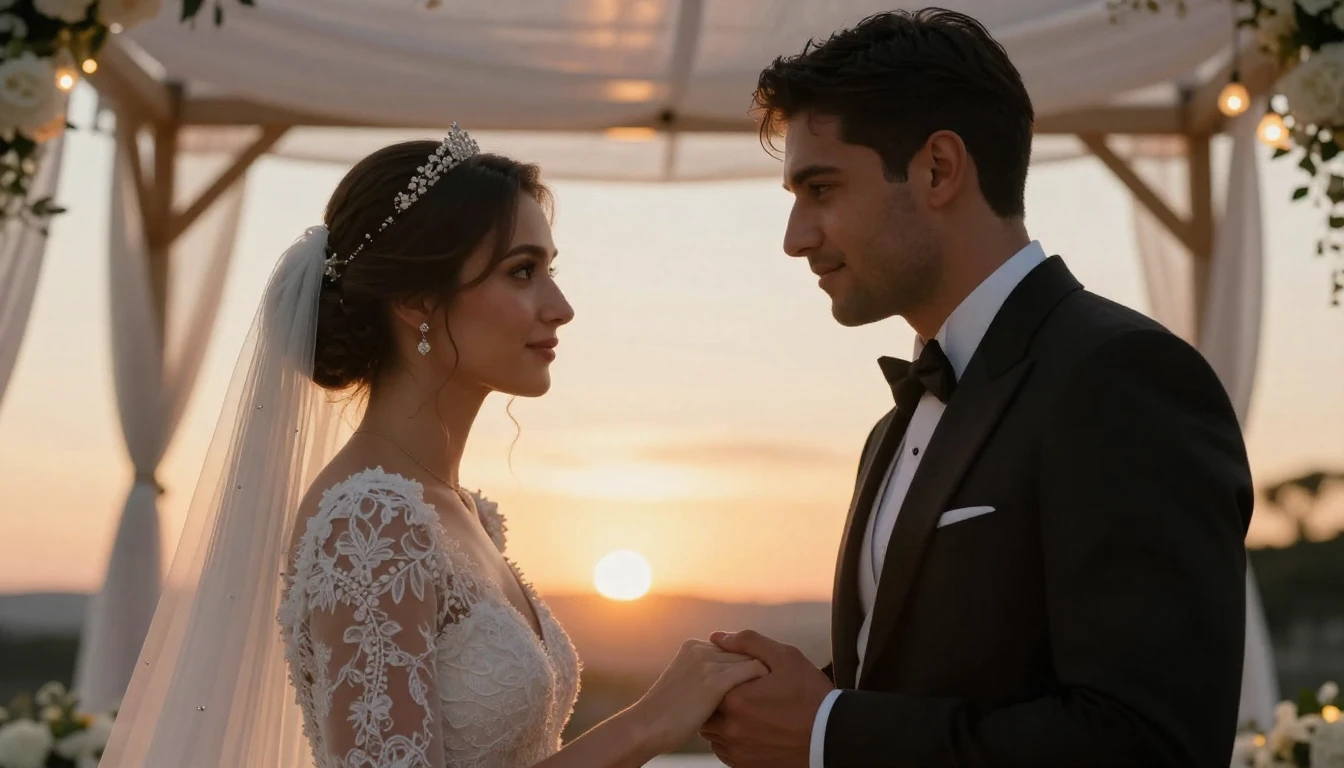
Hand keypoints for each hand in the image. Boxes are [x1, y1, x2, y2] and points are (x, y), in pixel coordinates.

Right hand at [629, 639, 767, 754]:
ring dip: (765, 677)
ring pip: (751, 660)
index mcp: (693, 646)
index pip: (733, 649)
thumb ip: (703, 675)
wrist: (645, 727)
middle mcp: (700, 649)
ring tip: (777, 695)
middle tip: (777, 688)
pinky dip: (766, 684)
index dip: (747, 665)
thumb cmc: (666, 715)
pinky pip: (752, 672)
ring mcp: (707, 663)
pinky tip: (771, 700)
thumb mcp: (683, 685)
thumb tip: (729, 682)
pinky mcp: (714, 680)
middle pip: (744, 652)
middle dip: (759, 669)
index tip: (763, 681)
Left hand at [699, 630, 833, 767]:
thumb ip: (747, 642)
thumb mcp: (785, 657)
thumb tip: (717, 637)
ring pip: (713, 734)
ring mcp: (739, 751)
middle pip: (707, 711)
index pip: (707, 685)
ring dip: (722, 723)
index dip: (718, 678)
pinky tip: (749, 731)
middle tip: (740, 695)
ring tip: (746, 714)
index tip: (735, 678)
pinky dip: (730, 742)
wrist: (832, 736)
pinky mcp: (747, 766)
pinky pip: (724, 753)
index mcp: (735, 699)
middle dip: (716, 702)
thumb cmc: (810, 694)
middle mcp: (731, 728)